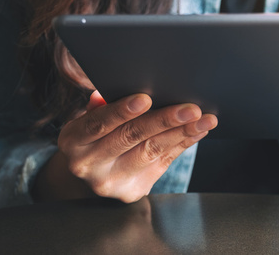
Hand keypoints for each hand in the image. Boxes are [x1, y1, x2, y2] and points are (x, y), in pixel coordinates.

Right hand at [55, 91, 216, 202]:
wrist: (93, 172)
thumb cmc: (96, 133)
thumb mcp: (89, 117)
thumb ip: (103, 105)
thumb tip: (118, 87)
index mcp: (73, 140)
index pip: (98, 123)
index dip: (122, 111)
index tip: (146, 98)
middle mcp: (88, 164)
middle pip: (131, 138)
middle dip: (164, 120)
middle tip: (191, 109)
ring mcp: (111, 181)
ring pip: (152, 151)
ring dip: (182, 132)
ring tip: (204, 119)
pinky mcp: (132, 190)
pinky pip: (164, 162)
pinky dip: (183, 143)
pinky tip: (198, 130)